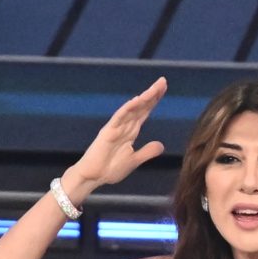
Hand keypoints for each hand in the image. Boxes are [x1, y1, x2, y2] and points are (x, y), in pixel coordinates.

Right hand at [64, 77, 167, 198]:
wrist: (93, 177)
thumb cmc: (110, 169)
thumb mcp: (134, 161)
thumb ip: (147, 152)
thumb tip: (161, 145)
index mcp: (130, 132)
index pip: (144, 112)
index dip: (154, 101)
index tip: (163, 88)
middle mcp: (124, 126)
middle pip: (140, 107)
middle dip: (152, 94)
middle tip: (163, 81)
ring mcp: (115, 127)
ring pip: (131, 109)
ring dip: (143, 99)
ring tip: (154, 88)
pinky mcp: (108, 132)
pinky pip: (119, 118)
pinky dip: (127, 109)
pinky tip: (136, 100)